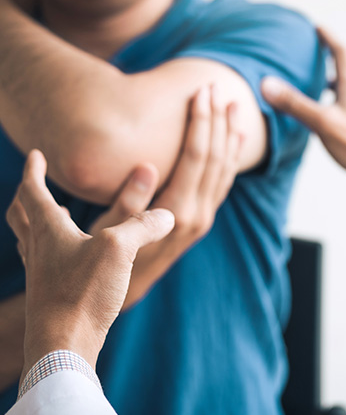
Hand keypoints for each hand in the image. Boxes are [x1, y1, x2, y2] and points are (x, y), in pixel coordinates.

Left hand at [6, 150, 174, 378]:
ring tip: (54, 215)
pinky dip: (52, 246)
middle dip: (28, 195)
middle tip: (36, 184)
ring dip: (37, 221)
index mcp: (49, 230)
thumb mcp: (119, 249)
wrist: (64, 346)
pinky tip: (73, 255)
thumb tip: (168, 214)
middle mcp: (40, 248)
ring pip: (31, 238)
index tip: (36, 154)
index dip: (35, 171)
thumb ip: (144, 225)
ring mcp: (43, 273)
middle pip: (22, 215)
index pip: (33, 191)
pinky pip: (45, 260)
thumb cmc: (83, 293)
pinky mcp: (52, 293)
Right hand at [88, 85, 244, 307]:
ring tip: (234, 106)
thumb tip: (147, 166)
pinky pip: (224, 182)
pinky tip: (236, 140)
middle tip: (218, 88)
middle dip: (217, 120)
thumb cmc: (109, 257)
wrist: (128, 290)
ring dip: (230, 135)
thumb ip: (130, 200)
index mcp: (176, 210)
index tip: (202, 92)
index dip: (201, 121)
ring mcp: (204, 217)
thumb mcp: (110, 230)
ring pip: (225, 168)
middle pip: (215, 156)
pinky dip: (232, 158)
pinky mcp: (204, 219)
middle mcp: (197, 213)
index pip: (196, 156)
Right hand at [261, 28, 345, 205]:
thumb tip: (267, 84)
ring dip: (339, 77)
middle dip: (337, 54)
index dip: (329, 38)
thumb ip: (295, 103)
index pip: (341, 53)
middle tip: (323, 50)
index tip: (317, 28)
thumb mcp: (322, 122)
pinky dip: (339, 99)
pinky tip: (328, 112)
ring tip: (322, 79)